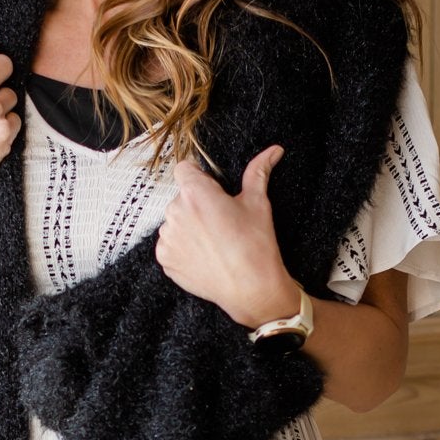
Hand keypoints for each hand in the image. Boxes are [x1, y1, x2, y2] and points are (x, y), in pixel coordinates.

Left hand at [154, 144, 302, 327]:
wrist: (251, 289)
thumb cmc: (256, 245)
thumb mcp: (258, 203)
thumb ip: (258, 171)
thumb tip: (274, 150)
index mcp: (195, 193)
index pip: (184, 169)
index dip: (200, 178)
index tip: (213, 192)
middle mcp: (175, 213)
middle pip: (181, 197)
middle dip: (196, 204)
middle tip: (220, 222)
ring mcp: (167, 238)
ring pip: (174, 221)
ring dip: (188, 226)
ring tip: (213, 242)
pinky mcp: (165, 260)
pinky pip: (170, 244)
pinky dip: (183, 248)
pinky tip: (204, 255)